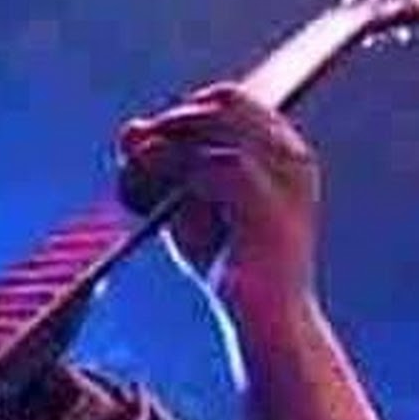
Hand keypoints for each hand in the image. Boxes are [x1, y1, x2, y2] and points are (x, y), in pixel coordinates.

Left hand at [116, 82, 319, 306]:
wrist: (265, 322)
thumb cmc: (227, 262)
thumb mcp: (185, 203)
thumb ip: (160, 164)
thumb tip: (128, 129)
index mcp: (282, 148)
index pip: (226, 98)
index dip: (177, 116)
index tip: (147, 151)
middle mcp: (291, 154)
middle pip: (218, 102)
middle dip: (166, 127)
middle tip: (135, 165)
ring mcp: (285, 177)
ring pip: (211, 126)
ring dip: (162, 153)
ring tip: (139, 190)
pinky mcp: (268, 205)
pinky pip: (211, 165)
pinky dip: (171, 178)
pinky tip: (150, 205)